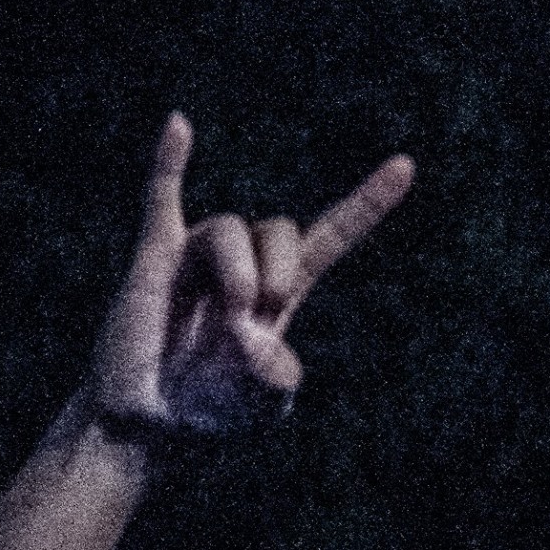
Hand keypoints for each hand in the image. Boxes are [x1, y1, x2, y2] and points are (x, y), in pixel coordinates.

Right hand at [93, 113, 414, 438]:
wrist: (146, 424)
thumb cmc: (206, 417)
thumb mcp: (265, 406)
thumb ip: (279, 377)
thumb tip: (253, 334)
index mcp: (280, 294)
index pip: (329, 237)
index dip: (365, 204)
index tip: (403, 167)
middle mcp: (242, 266)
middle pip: (279, 228)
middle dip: (278, 267)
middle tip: (258, 314)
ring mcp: (196, 259)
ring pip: (229, 227)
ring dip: (236, 270)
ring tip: (225, 315)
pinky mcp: (154, 259)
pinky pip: (161, 199)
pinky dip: (168, 162)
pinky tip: (179, 125)